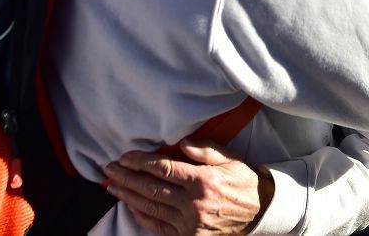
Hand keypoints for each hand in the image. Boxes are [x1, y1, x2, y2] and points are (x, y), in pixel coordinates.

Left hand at [104, 139, 274, 234]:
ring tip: (112, 185)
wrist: (259, 212)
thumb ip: (203, 150)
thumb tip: (180, 142)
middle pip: (151, 188)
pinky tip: (130, 205)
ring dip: (128, 195)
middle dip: (126, 177)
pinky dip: (141, 215)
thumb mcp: (228, 158)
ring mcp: (189, 224)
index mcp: (203, 181)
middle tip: (109, 168)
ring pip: (150, 207)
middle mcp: (193, 204)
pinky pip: (157, 226)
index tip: (124, 156)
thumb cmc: (242, 181)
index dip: (140, 162)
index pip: (163, 168)